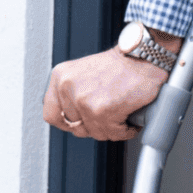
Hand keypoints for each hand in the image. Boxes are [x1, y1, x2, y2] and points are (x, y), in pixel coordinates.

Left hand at [42, 46, 169, 141]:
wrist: (142, 57)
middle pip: (75, 128)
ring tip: (120, 109)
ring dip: (113, 127)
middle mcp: (67, 87)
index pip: (50, 114)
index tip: (81, 121)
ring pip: (96, 133)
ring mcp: (83, 99)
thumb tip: (70, 120)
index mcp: (60, 77)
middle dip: (95, 125)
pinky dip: (126, 129)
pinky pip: (113, 134)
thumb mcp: (83, 74)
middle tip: (109, 111)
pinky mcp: (101, 111)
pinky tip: (129, 113)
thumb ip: (72, 94)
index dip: (68, 123)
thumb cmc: (120, 66)